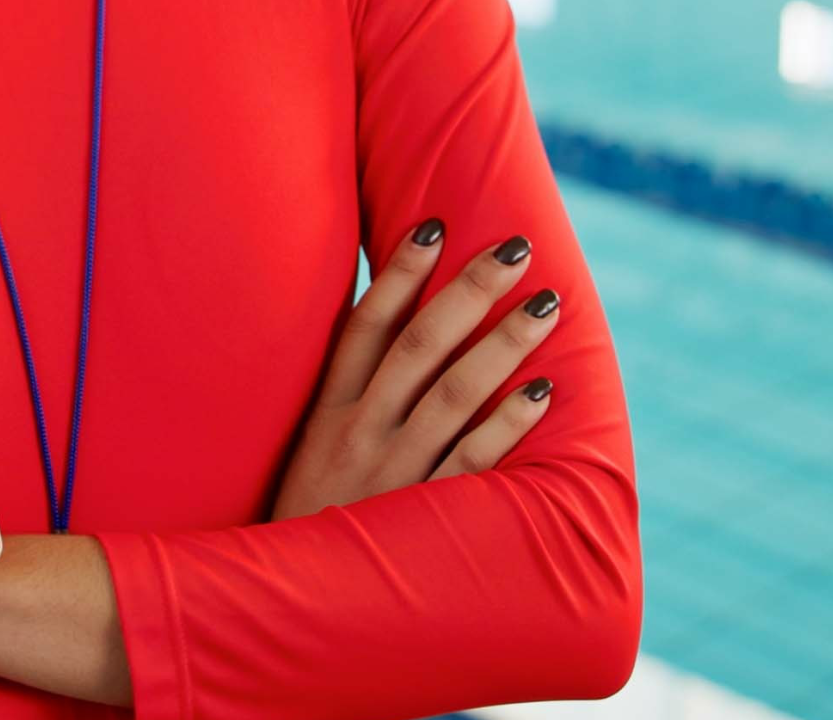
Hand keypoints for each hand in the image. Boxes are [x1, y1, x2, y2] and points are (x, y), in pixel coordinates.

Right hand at [269, 220, 561, 520]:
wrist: (288, 607)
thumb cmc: (307, 522)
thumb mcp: (308, 452)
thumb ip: (344, 397)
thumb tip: (379, 328)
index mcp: (327, 412)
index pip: (365, 326)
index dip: (401, 273)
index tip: (434, 224)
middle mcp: (359, 433)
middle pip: (418, 345)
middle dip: (468, 290)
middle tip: (513, 247)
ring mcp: (392, 473)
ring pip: (453, 394)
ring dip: (502, 344)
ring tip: (544, 304)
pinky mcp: (422, 516)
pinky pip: (473, 461)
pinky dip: (507, 425)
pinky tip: (542, 392)